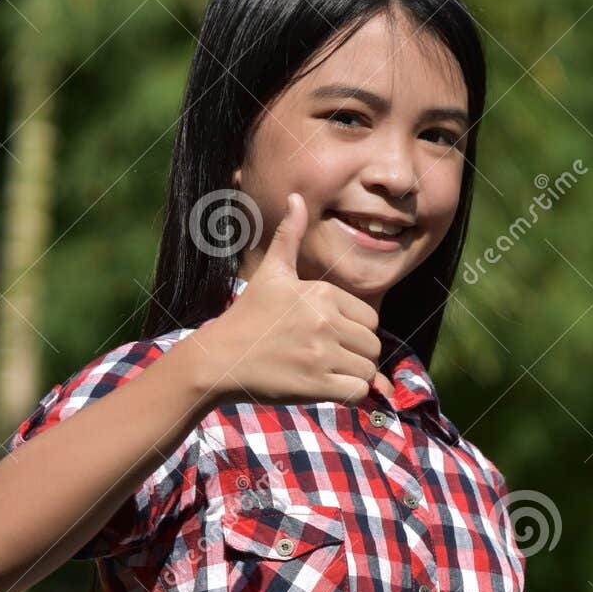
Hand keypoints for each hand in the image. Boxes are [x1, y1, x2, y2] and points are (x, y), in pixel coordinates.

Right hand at [203, 193, 394, 405]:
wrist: (219, 358)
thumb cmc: (247, 317)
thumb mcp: (270, 272)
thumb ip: (289, 236)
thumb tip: (297, 196)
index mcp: (321, 293)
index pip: (371, 319)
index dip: (358, 331)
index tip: (334, 337)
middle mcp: (324, 321)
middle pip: (373, 345)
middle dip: (360, 355)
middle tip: (335, 359)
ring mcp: (321, 354)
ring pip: (368, 369)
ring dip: (356, 376)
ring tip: (332, 374)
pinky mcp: (316, 385)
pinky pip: (358, 392)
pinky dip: (351, 394)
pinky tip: (331, 388)